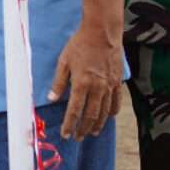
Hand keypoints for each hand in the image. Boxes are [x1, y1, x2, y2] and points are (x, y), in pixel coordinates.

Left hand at [46, 22, 122, 139]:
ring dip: (97, 124)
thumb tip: (51, 99)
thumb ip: (58, 82)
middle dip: (83, 129)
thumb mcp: (63, 61)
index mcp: (81, 84)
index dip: (69, 125)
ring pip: (104, 112)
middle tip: (78, 137)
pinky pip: (116, 102)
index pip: (74, 111)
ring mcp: (109, 86)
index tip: (66, 134)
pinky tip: (107, 117)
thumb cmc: (80, 44)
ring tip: (92, 132)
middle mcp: (97, 88)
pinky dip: (111, 112)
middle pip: (90, 116)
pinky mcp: (118, 82)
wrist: (102, 32)